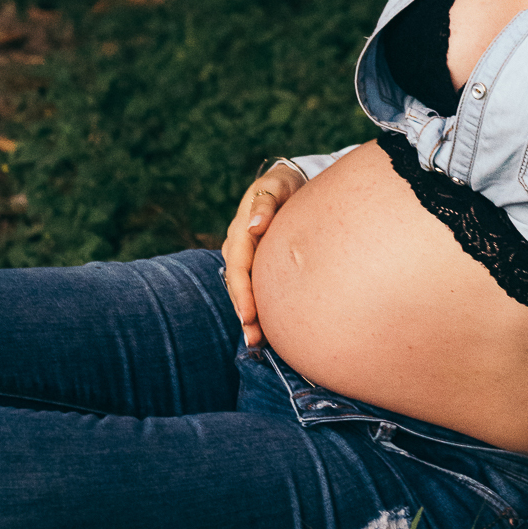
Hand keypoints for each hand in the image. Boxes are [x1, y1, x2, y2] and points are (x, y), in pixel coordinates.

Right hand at [220, 164, 305, 348]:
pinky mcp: (257, 265)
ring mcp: (246, 258)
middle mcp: (239, 248)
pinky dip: (260, 309)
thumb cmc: (283, 186)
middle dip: (244, 313)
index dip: (242, 292)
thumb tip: (253, 225)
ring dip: (249, 317)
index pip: (238, 266)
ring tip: (257, 343)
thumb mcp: (277, 187)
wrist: (289, 185)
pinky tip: (267, 331)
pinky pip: (256, 288)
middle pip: (238, 285)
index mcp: (241, 232)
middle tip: (253, 338)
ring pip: (244, 291)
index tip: (248, 314)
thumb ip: (266, 203)